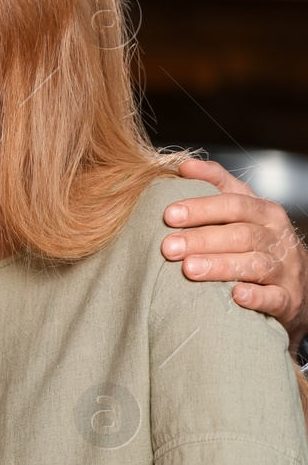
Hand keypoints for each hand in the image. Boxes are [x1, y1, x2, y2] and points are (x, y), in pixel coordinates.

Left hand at [166, 158, 307, 347]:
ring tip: (189, 269)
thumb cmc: (258, 239)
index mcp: (264, 212)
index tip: (169, 214)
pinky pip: (274, 298)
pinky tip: (236, 295)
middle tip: (168, 247)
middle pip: (241, 234)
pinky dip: (256, 297)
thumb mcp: (243, 208)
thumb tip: (184, 165)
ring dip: (221, 266)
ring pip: (255, 264)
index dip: (202, 208)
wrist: (296, 281)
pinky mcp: (287, 299)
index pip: (234, 204)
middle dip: (202, 239)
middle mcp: (277, 238)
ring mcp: (285, 269)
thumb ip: (217, 183)